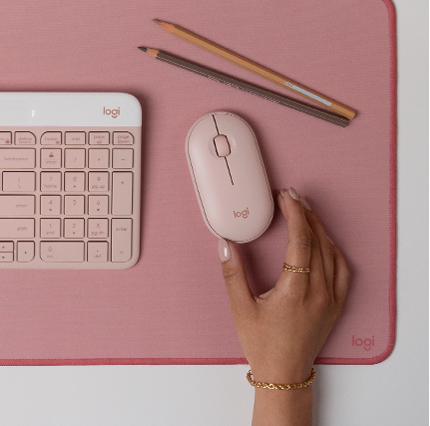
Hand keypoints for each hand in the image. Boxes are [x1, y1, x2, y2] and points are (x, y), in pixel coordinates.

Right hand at [220, 188, 348, 425]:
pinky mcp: (337, 305)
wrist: (284, 371)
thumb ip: (233, 274)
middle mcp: (319, 291)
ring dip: (320, 229)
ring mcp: (332, 298)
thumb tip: (226, 244)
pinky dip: (334, 250)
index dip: (295, 214)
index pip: (301, 240)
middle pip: (318, 241)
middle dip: (306, 215)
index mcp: (296, 289)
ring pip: (333, 252)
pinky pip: (343, 270)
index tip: (286, 198)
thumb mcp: (241, 308)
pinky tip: (325, 242)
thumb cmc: (262, 343)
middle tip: (292, 198)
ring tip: (305, 214)